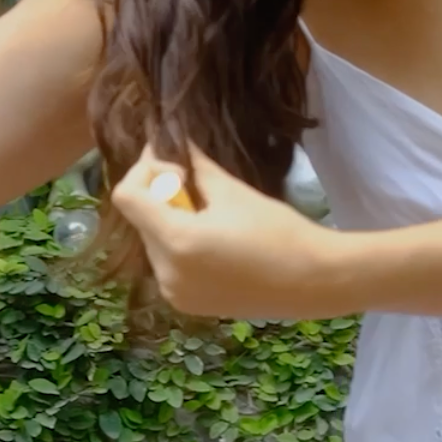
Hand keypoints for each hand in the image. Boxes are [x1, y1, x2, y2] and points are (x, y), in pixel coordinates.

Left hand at [110, 142, 340, 320]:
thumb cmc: (278, 232)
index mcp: (177, 242)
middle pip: (141, 219)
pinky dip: (179, 244)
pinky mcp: (187, 305)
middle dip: (160, 195)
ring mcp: (174, 293)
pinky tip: (212, 239)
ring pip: (153, 241)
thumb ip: (197, 167)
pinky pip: (168, 264)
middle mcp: (166, 273)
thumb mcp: (233, 192)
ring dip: (170, 220)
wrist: (313, 281)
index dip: (144, 171)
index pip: (127, 197)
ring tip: (209, 213)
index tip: (177, 164)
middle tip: (195, 181)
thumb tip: (175, 136)